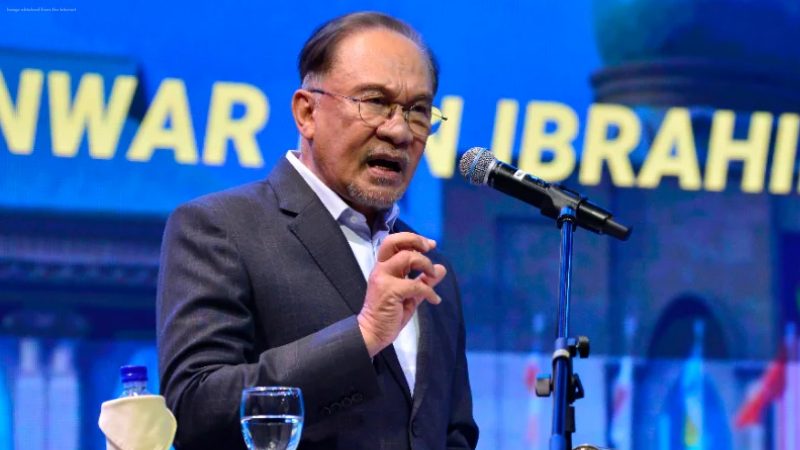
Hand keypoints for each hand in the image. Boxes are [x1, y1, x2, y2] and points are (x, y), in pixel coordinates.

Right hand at [357, 232, 446, 356]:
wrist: (373, 333)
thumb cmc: (389, 315)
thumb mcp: (410, 296)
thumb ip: (424, 281)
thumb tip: (441, 269)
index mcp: (384, 268)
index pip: (394, 242)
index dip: (413, 239)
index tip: (430, 245)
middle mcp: (381, 269)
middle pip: (394, 241)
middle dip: (415, 240)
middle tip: (429, 248)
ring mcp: (383, 278)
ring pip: (407, 257)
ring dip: (425, 264)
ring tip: (433, 276)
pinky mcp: (389, 291)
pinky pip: (415, 285)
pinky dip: (429, 291)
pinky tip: (435, 300)